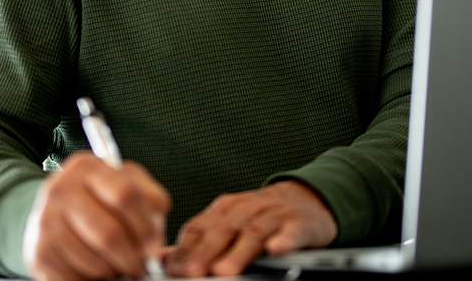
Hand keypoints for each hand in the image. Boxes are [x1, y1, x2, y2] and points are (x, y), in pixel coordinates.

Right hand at [23, 151, 170, 280]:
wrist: (54, 215)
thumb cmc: (98, 202)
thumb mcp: (127, 188)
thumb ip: (150, 201)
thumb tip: (157, 235)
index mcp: (88, 167)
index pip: (125, 195)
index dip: (145, 226)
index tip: (154, 246)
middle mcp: (62, 188)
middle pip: (109, 233)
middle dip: (131, 257)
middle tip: (140, 266)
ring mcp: (46, 219)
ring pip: (95, 260)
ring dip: (113, 269)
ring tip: (116, 264)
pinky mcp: (40, 250)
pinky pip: (78, 276)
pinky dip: (93, 278)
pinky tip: (96, 268)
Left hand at [166, 180, 336, 277]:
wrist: (307, 198)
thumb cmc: (262, 216)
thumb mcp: (228, 223)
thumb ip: (198, 240)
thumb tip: (164, 258)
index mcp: (224, 209)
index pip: (199, 227)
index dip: (185, 249)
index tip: (174, 271)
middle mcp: (247, 208)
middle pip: (223, 230)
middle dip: (205, 253)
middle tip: (193, 274)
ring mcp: (274, 215)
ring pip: (253, 232)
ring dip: (237, 253)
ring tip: (224, 272)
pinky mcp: (299, 223)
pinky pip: (291, 231)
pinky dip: (283, 240)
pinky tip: (275, 250)